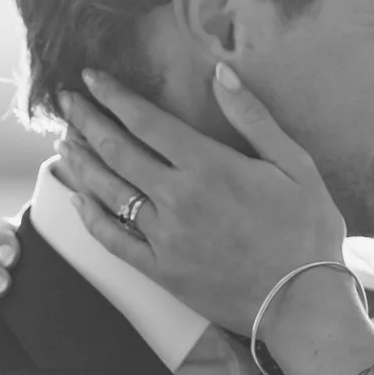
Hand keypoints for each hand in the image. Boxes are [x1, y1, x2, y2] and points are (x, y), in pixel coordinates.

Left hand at [57, 65, 346, 335]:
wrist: (303, 302)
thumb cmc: (307, 230)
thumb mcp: (295, 165)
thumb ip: (253, 117)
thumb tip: (220, 72)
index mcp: (208, 166)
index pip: (146, 121)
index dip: (113, 96)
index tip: (90, 76)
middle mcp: (177, 197)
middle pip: (117, 150)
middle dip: (87, 121)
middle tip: (66, 101)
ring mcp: (163, 236)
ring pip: (108, 191)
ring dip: (82, 162)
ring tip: (66, 141)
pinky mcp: (160, 270)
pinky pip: (113, 239)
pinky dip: (90, 216)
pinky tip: (78, 198)